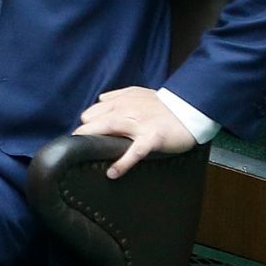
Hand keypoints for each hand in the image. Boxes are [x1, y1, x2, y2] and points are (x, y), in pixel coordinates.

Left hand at [72, 86, 196, 179]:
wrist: (191, 108)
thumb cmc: (164, 104)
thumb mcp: (137, 93)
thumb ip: (117, 96)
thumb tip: (100, 100)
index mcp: (122, 102)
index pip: (93, 112)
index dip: (87, 124)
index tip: (82, 136)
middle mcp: (127, 110)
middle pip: (96, 119)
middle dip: (83, 132)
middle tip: (74, 146)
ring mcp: (139, 124)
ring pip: (110, 128)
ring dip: (94, 140)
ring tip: (82, 154)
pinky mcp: (153, 137)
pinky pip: (135, 151)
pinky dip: (123, 162)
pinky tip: (113, 173)